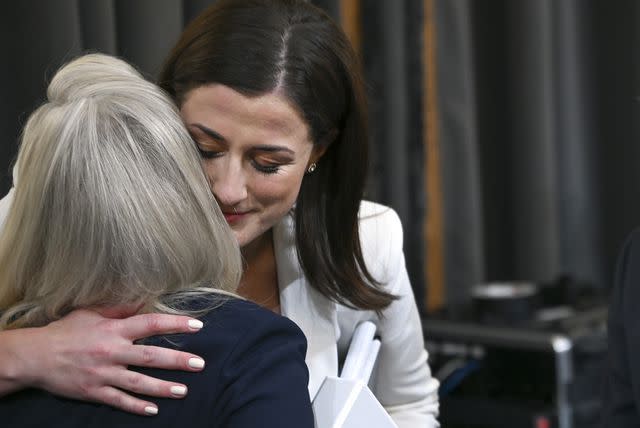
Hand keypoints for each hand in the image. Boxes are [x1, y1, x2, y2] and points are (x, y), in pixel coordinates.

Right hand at [19, 307, 205, 415]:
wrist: (36, 356)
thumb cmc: (67, 331)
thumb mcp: (92, 312)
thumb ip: (120, 308)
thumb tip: (145, 299)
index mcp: (114, 330)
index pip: (151, 324)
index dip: (175, 324)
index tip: (197, 325)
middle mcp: (112, 351)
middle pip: (150, 356)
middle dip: (177, 361)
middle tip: (200, 364)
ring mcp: (103, 374)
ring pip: (138, 382)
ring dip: (162, 387)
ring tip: (183, 390)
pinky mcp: (94, 391)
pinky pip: (119, 400)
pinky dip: (136, 406)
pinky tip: (153, 410)